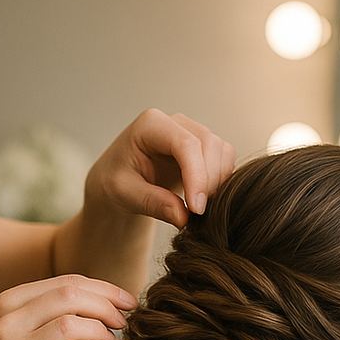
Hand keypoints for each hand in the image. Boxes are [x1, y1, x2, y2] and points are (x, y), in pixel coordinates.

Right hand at [0, 275, 134, 339]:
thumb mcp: (14, 332)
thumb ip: (46, 314)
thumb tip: (97, 303)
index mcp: (7, 303)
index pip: (66, 282)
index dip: (103, 289)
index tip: (124, 300)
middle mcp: (9, 323)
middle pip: (72, 296)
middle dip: (108, 305)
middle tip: (125, 319)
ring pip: (74, 324)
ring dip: (105, 330)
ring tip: (115, 339)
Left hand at [86, 108, 235, 228]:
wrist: (119, 180)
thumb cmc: (115, 182)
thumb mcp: (124, 194)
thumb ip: (152, 203)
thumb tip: (183, 217)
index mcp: (150, 125)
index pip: (185, 144)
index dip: (197, 176)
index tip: (197, 209)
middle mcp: (175, 122)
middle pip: (209, 144)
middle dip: (209, 182)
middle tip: (197, 214)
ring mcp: (192, 131)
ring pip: (221, 151)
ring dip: (217, 182)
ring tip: (197, 208)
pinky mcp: (204, 146)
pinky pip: (224, 159)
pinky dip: (220, 181)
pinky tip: (202, 199)